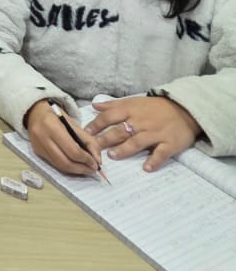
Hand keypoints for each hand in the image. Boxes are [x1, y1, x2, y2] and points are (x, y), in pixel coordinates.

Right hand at [24, 101, 102, 177]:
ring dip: (75, 170)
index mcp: (52, 126)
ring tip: (86, 169)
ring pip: (60, 166)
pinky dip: (67, 167)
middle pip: (65, 162)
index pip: (73, 150)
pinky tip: (75, 165)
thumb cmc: (56, 115)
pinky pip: (54, 164)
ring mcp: (38, 146)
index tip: (96, 164)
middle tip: (93, 170)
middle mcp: (43, 138)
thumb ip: (87, 140)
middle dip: (82, 169)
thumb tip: (97, 159)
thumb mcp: (73, 123)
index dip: (86, 160)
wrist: (34, 111)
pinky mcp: (37, 152)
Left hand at [86, 94, 201, 172]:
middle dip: (106, 139)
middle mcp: (142, 122)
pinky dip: (153, 160)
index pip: (110, 116)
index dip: (97, 124)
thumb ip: (114, 105)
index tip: (86, 133)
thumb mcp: (134, 101)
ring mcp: (156, 133)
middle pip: (121, 130)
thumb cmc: (156, 107)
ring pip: (137, 142)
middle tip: (94, 147)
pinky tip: (146, 168)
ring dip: (124, 149)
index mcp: (132, 110)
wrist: (184, 109)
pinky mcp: (170, 143)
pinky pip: (161, 153)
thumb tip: (94, 105)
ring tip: (113, 155)